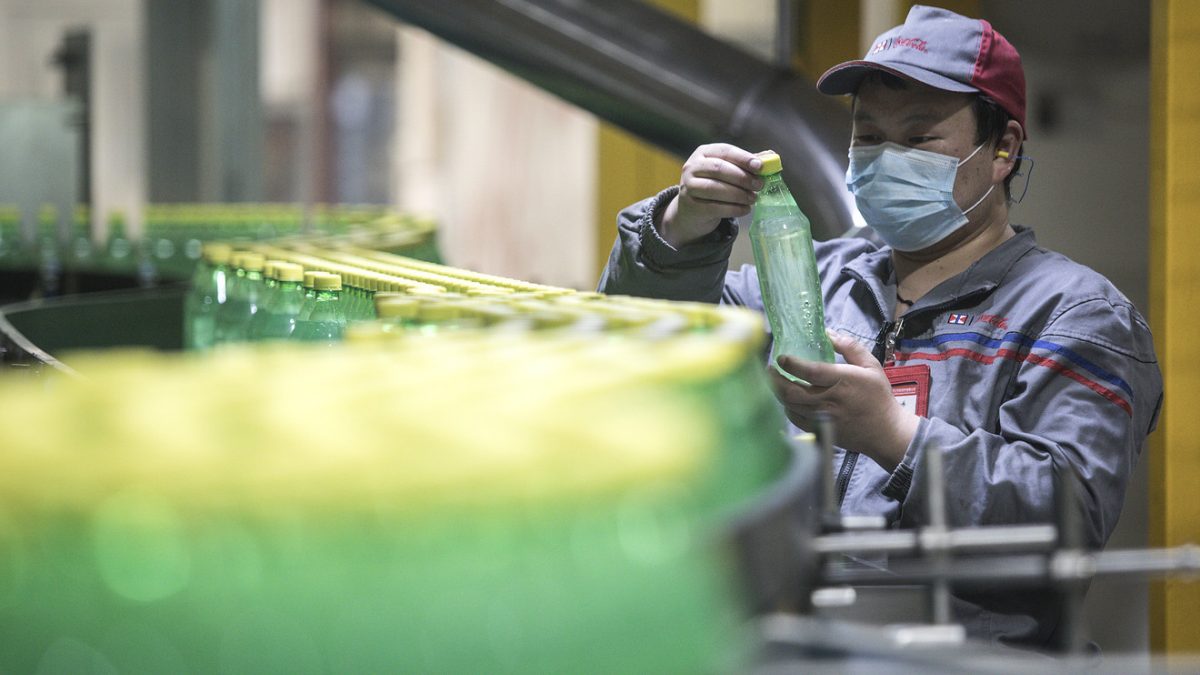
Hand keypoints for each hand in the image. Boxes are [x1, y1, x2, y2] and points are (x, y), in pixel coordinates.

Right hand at [659, 144, 763, 247]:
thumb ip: (745, 164)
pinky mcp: (690, 206)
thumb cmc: (714, 184)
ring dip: (739, 195)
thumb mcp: (726, 171)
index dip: (743, 158)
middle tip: (759, 186)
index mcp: (704, 152)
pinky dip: (733, 209)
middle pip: (719, 169)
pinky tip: (745, 209)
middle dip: (742, 178)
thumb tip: (770, 157)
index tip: (760, 167)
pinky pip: (714, 207)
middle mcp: (692, 167)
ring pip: (715, 189)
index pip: (725, 151)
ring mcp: (688, 186)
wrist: (691, 210)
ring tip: (753, 199)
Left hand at [767, 332, 919, 471]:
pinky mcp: (820, 430)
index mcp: (843, 382)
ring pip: (790, 405)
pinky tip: (786, 398)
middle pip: (793, 391)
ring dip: (778, 391)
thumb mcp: (871, 366)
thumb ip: (850, 347)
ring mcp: (823, 418)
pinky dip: (787, 407)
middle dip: (776, 379)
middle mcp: (830, 400)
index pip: (812, 372)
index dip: (793, 365)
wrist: (884, 431)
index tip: (781, 358)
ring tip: (774, 380)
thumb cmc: (878, 396)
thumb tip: (828, 333)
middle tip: (770, 368)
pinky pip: (795, 418)